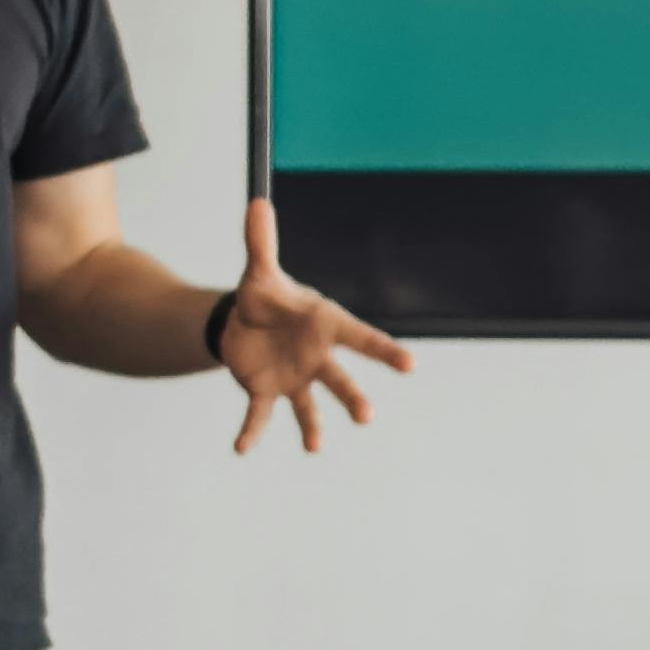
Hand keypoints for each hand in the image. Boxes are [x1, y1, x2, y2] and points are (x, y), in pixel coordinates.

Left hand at [214, 196, 408, 458]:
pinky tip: (240, 448)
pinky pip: (260, 415)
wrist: (243, 322)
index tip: (409, 365)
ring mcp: (294, 379)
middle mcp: (316, 357)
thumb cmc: (266, 298)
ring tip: (314, 446)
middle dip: (353, 397)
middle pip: (339, 379)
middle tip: (366, 416)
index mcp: (324, 325)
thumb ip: (261, 242)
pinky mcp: (266, 393)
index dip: (384, 351)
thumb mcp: (259, 271)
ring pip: (308, 406)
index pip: (360, 337)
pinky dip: (251, 432)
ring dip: (312, 426)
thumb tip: (257, 202)